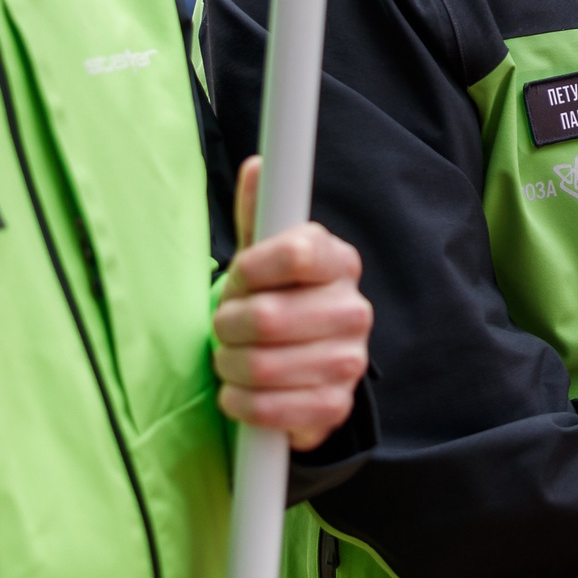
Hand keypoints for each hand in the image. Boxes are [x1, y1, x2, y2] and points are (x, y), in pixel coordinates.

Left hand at [214, 156, 372, 446]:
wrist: (303, 370)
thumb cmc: (277, 301)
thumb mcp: (265, 257)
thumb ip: (260, 213)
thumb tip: (259, 167)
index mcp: (338, 262)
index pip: (295, 253)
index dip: (251, 268)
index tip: (239, 277)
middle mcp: (353, 310)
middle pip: (268, 316)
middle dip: (226, 325)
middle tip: (224, 328)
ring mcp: (349, 362)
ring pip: (262, 366)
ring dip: (229, 366)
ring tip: (229, 360)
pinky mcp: (335, 406)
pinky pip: (271, 410)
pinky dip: (241, 404)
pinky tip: (239, 393)